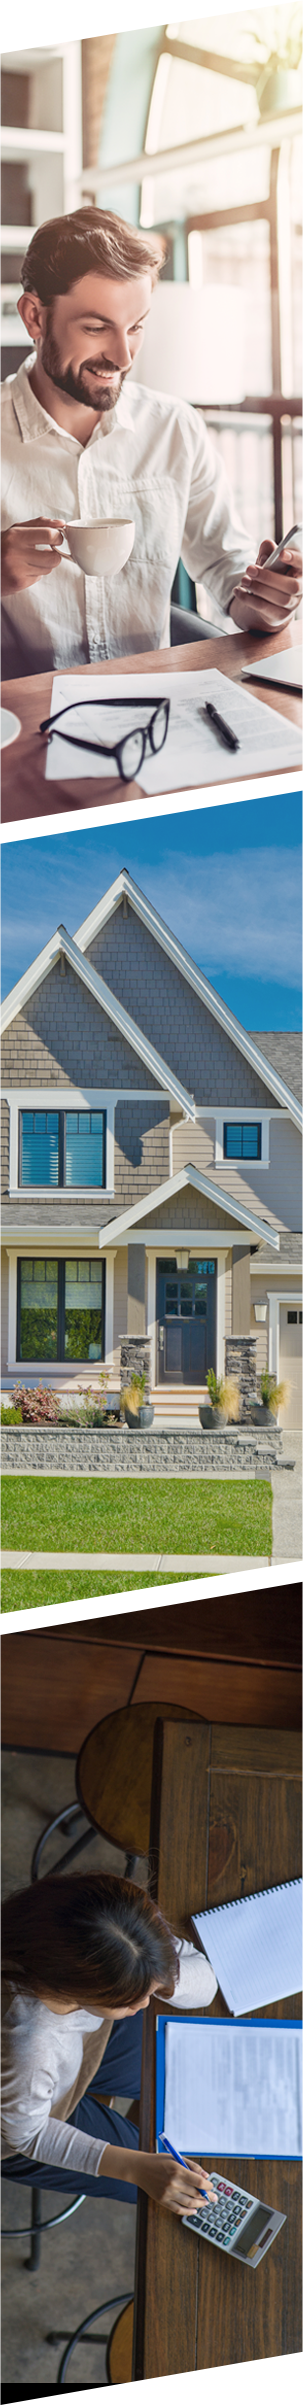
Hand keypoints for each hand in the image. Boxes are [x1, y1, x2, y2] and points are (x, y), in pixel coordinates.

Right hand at [0, 516, 65, 597]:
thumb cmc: (1, 546)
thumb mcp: (16, 530)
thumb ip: (39, 524)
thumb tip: (61, 524)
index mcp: (15, 537)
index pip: (48, 535)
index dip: (58, 537)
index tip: (57, 538)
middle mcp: (15, 554)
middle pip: (53, 558)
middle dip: (55, 554)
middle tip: (49, 550)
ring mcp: (17, 571)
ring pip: (48, 569)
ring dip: (45, 564)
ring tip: (32, 559)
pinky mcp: (19, 584)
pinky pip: (38, 578)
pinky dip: (35, 572)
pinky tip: (24, 568)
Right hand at [101, 2145, 217, 2215]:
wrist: (140, 2168)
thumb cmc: (159, 2161)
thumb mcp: (176, 2158)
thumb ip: (192, 2166)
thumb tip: (206, 2176)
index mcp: (177, 2170)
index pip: (198, 2182)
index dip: (208, 2186)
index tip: (211, 2186)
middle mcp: (173, 2183)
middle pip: (195, 2193)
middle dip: (207, 2196)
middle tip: (213, 2197)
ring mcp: (167, 2193)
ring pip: (189, 2203)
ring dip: (200, 2204)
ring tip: (205, 2203)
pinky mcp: (162, 2201)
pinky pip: (178, 2210)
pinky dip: (188, 2211)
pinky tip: (194, 2210)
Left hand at [230, 537, 302, 632]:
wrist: (269, 599)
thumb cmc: (272, 574)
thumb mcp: (269, 561)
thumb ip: (268, 552)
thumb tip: (267, 547)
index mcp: (301, 570)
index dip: (294, 559)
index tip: (281, 553)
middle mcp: (301, 588)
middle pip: (292, 586)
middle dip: (269, 577)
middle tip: (250, 569)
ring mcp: (292, 603)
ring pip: (280, 599)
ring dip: (259, 589)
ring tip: (244, 580)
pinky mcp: (280, 615)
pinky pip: (266, 608)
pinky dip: (250, 600)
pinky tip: (239, 591)